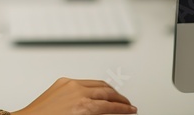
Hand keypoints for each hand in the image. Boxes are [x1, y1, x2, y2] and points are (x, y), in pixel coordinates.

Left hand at [12, 77, 136, 114]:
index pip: (111, 106)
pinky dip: (95, 86)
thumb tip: (108, 113)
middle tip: (128, 104)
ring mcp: (68, 84)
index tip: (132, 110)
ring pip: (97, 83)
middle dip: (120, 98)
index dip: (124, 109)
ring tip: (116, 97)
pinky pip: (84, 81)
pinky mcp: (61, 82)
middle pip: (107, 91)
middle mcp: (77, 91)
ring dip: (109, 90)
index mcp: (84, 106)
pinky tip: (98, 91)